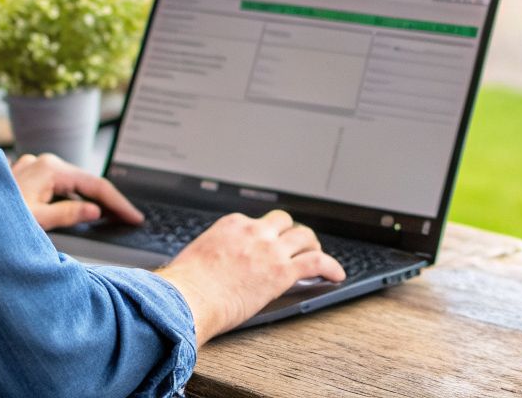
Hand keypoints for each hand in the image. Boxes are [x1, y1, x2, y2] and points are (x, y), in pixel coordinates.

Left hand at [10, 152, 143, 229]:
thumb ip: (69, 214)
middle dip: (109, 200)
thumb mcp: (37, 221)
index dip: (119, 203)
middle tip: (129, 219)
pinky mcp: (28, 178)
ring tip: (112, 216)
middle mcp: (43, 162)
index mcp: (50, 168)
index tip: (135, 217)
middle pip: (87, 181)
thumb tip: (95, 210)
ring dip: (91, 199)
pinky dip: (74, 198)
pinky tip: (82, 210)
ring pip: (73, 184)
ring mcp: (34, 168)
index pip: (96, 185)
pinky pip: (59, 186)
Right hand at [155, 209, 345, 344]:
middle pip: (283, 222)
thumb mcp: (193, 256)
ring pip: (304, 236)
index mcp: (232, 225)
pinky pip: (317, 262)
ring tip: (319, 255)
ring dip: (313, 245)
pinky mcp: (283, 271)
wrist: (188, 298)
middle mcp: (254, 231)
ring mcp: (271, 249)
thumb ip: (208, 255)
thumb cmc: (185, 285)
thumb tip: (204, 266)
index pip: (256, 222)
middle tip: (297, 245)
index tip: (266, 246)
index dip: (265, 235)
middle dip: (291, 233)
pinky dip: (330, 266)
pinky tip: (336, 274)